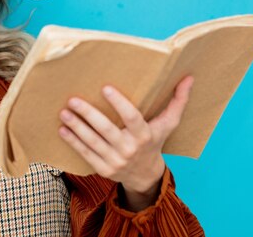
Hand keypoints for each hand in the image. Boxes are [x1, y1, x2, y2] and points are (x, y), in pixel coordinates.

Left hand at [59, 75, 194, 205]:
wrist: (145, 175)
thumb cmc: (155, 141)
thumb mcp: (168, 124)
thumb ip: (178, 101)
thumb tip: (189, 78)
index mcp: (145, 135)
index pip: (132, 118)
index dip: (119, 103)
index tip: (105, 88)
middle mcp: (129, 149)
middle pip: (106, 130)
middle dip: (88, 114)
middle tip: (73, 100)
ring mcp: (115, 161)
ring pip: (92, 142)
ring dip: (76, 127)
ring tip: (64, 112)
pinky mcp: (103, 169)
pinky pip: (86, 154)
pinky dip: (73, 142)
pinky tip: (62, 130)